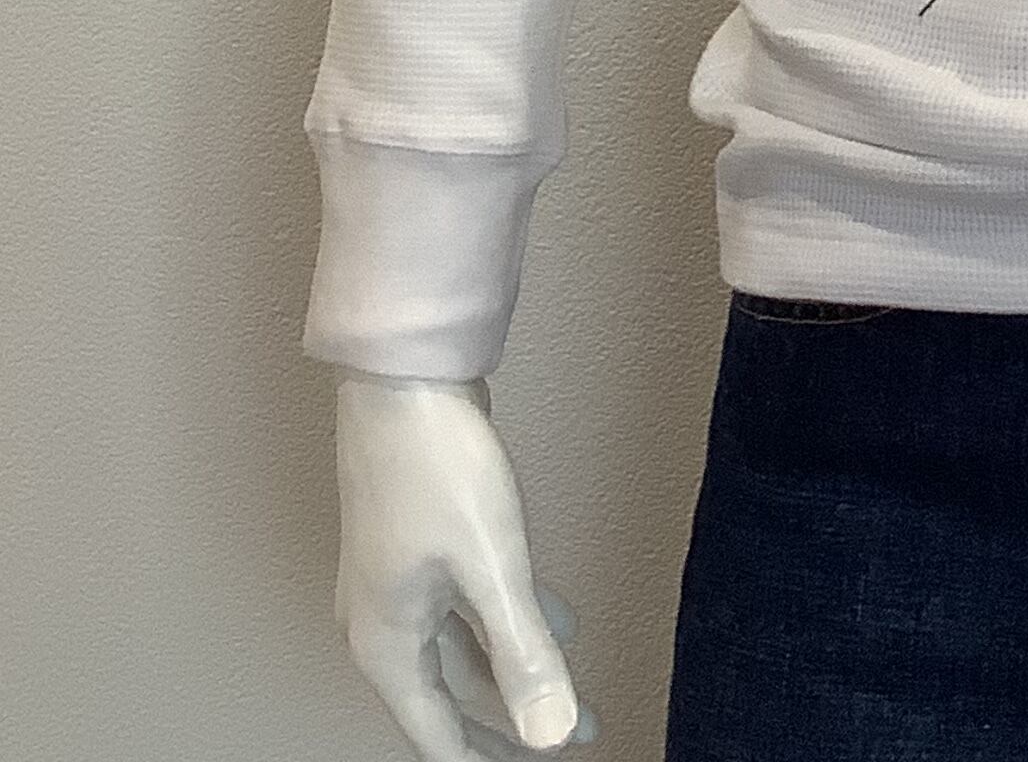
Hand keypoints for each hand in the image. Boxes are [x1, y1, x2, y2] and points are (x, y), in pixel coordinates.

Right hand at [334, 371, 596, 759]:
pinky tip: (555, 621)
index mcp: (386, 645)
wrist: (404, 379)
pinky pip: (464, 609)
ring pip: (460, 651)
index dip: (486, 761)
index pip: (436, 737)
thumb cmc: (438, 466)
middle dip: (510, 725)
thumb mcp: (492, 565)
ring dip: (513, 673)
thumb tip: (551, 735)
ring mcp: (398, 584)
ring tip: (571, 695)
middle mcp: (381, 624)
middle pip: (447, 701)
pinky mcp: (419, 547)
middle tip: (566, 740)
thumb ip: (523, 653)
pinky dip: (504, 625)